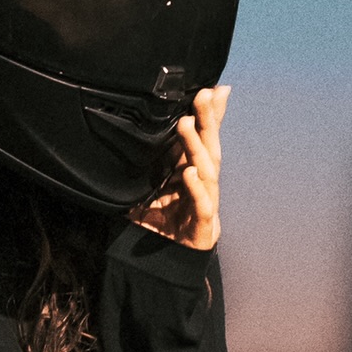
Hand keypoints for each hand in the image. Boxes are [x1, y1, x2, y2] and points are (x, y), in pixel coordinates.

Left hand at [138, 81, 228, 253]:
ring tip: (186, 124)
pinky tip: (189, 173)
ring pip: (207, 171)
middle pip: (210, 147)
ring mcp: (205, 204)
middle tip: (203, 95)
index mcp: (193, 172)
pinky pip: (201, 205)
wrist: (164, 263)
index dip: (211, 115)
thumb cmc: (161, 221)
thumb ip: (150, 163)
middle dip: (209, 121)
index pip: (205, 138)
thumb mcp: (151, 185)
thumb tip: (139, 134)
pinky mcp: (202, 226)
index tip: (213, 89)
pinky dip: (196, 189)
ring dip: (197, 147)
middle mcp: (203, 184)